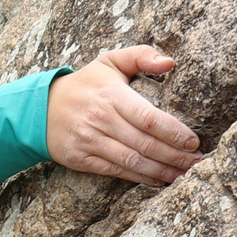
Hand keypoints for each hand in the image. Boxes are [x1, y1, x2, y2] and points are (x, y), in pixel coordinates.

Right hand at [46, 47, 199, 185]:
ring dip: (162, 171)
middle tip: (196, 162)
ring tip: (183, 175)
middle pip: (145, 143)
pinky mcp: (82, 159)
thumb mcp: (109, 61)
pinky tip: (159, 180)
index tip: (193, 141)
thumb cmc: (85, 84)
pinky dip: (140, 178)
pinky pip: (116, 171)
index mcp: (111, 95)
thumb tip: (169, 62)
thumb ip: (141, 56)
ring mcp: (90, 141)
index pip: (148, 117)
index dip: (173, 132)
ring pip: (133, 161)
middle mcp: (101, 119)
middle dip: (175, 156)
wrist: (41, 108)